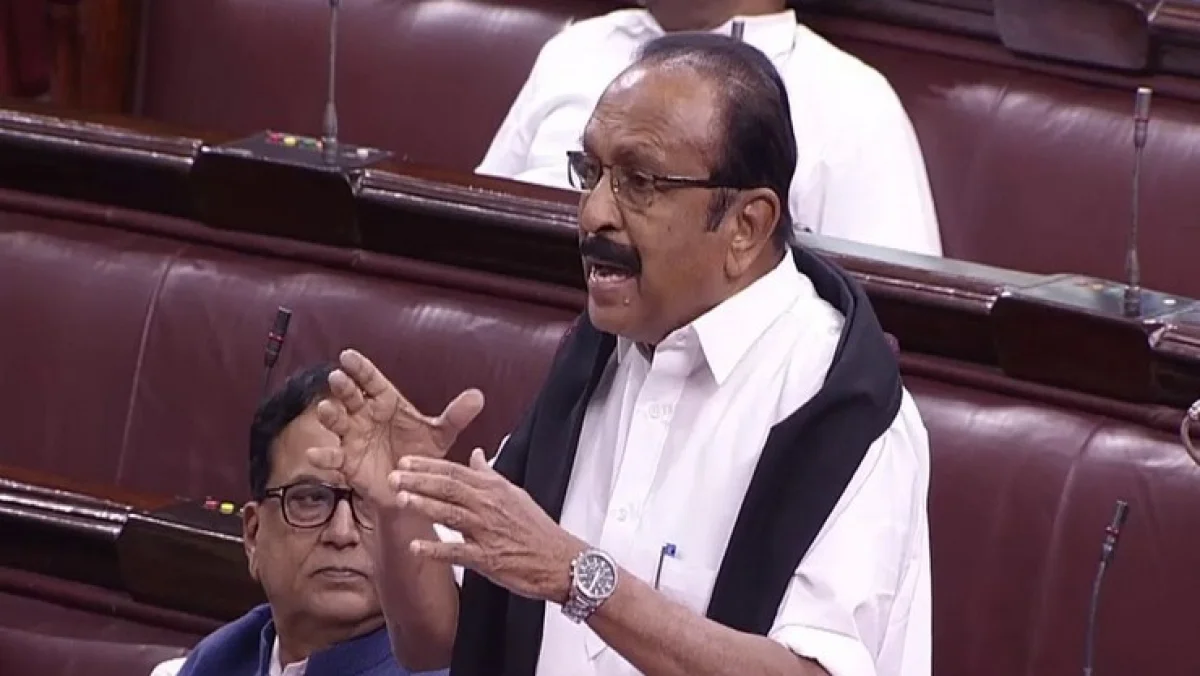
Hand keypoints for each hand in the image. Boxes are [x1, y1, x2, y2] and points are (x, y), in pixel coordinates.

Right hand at [308, 349, 484, 503]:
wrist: (414, 488)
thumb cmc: (423, 453)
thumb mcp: (441, 435)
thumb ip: (456, 416)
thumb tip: (479, 396)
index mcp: (386, 403)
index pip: (372, 381)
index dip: (360, 368)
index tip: (348, 355)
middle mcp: (366, 416)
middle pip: (352, 397)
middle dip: (344, 387)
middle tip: (337, 377)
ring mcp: (354, 438)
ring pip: (338, 422)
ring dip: (330, 416)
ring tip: (326, 410)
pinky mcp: (348, 463)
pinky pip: (333, 458)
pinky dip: (323, 456)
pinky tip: (315, 454)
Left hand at [392, 449, 585, 602]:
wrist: (559, 560)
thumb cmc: (536, 528)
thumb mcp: (514, 494)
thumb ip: (489, 475)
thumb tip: (475, 454)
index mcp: (494, 489)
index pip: (456, 471)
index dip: (429, 465)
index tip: (405, 461)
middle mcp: (489, 506)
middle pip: (449, 488)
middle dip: (419, 481)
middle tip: (392, 477)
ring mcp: (488, 532)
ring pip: (451, 515)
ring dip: (425, 507)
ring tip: (401, 500)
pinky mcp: (488, 558)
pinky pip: (458, 552)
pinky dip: (436, 550)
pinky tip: (416, 547)